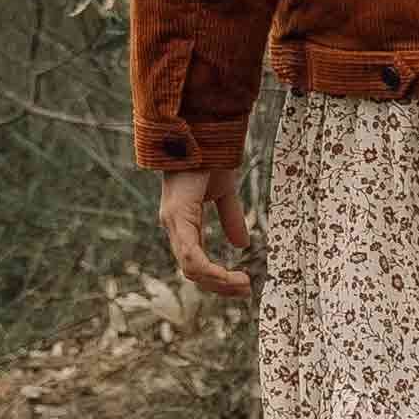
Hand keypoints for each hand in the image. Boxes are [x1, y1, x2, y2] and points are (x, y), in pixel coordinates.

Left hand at [159, 165, 255, 302]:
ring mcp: (173, 221)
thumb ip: (230, 218)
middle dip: (219, 285)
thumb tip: (241, 245)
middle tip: (244, 290)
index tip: (241, 282)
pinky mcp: (178, 215)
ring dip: (217, 281)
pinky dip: (209, 270)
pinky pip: (190, 254)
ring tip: (242, 284)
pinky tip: (227, 275)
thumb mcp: (225, 192)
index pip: (195, 261)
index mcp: (183, 221)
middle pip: (192, 270)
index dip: (217, 276)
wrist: (203, 127)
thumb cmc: (210, 154)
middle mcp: (174, 225)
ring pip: (190, 267)